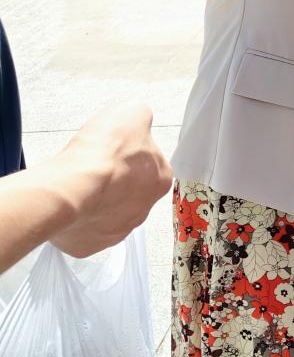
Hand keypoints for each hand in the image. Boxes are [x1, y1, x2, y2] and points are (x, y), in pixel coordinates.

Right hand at [47, 105, 172, 257]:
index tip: (113, 150)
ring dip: (96, 200)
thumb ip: (140, 116)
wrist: (73, 185)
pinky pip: (84, 231)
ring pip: (107, 212)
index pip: (149, 165)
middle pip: (129, 192)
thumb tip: (139, 118)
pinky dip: (77, 219)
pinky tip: (71, 204)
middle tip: (94, 168)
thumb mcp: (132, 112)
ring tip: (79, 185)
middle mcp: (144, 209)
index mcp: (160, 178)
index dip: (129, 155)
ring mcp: (117, 230)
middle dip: (114, 181)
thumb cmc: (103, 152)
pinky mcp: (90, 244)